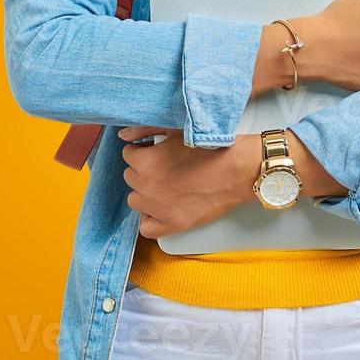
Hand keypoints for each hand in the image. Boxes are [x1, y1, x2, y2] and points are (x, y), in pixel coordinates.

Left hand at [117, 126, 254, 238]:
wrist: (237, 170)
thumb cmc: (210, 147)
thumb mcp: (176, 131)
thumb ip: (145, 130)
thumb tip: (123, 135)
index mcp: (146, 162)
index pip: (128, 155)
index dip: (142, 151)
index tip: (153, 151)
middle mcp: (147, 186)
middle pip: (131, 177)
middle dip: (143, 170)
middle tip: (162, 166)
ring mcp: (158, 208)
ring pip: (135, 200)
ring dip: (145, 192)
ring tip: (163, 185)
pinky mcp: (172, 224)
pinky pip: (146, 228)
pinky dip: (150, 218)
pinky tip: (159, 208)